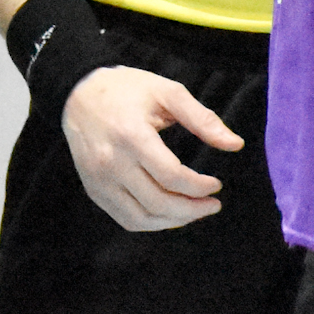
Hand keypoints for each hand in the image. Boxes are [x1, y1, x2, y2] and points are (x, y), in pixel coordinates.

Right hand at [59, 65, 241, 231]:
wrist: (77, 92)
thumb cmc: (126, 89)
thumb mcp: (167, 92)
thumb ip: (203, 119)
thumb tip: (235, 144)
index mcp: (131, 136)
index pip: (172, 177)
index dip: (200, 186)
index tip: (216, 184)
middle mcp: (111, 162)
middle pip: (158, 203)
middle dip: (193, 209)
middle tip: (212, 204)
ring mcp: (99, 179)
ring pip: (141, 219)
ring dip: (173, 222)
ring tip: (193, 211)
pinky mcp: (93, 188)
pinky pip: (124, 219)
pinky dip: (150, 223)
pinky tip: (167, 214)